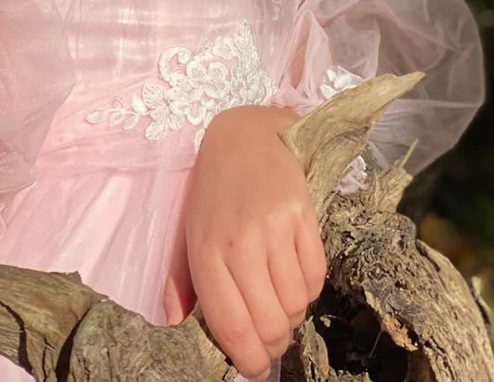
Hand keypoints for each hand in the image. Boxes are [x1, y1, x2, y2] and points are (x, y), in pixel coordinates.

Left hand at [165, 105, 326, 380]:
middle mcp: (240, 243)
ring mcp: (274, 228)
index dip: (248, 358)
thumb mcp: (188, 233)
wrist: (247, 135)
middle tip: (272, 339)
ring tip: (282, 301)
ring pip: (297, 303)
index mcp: (206, 252)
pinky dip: (311, 289)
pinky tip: (296, 275)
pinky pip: (317, 276)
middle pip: (270, 322)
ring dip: (293, 315)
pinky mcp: (303, 215)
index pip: (231, 325)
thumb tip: (177, 328)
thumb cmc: (213, 190)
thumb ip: (181, 284)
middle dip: (274, 344)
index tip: (253, 366)